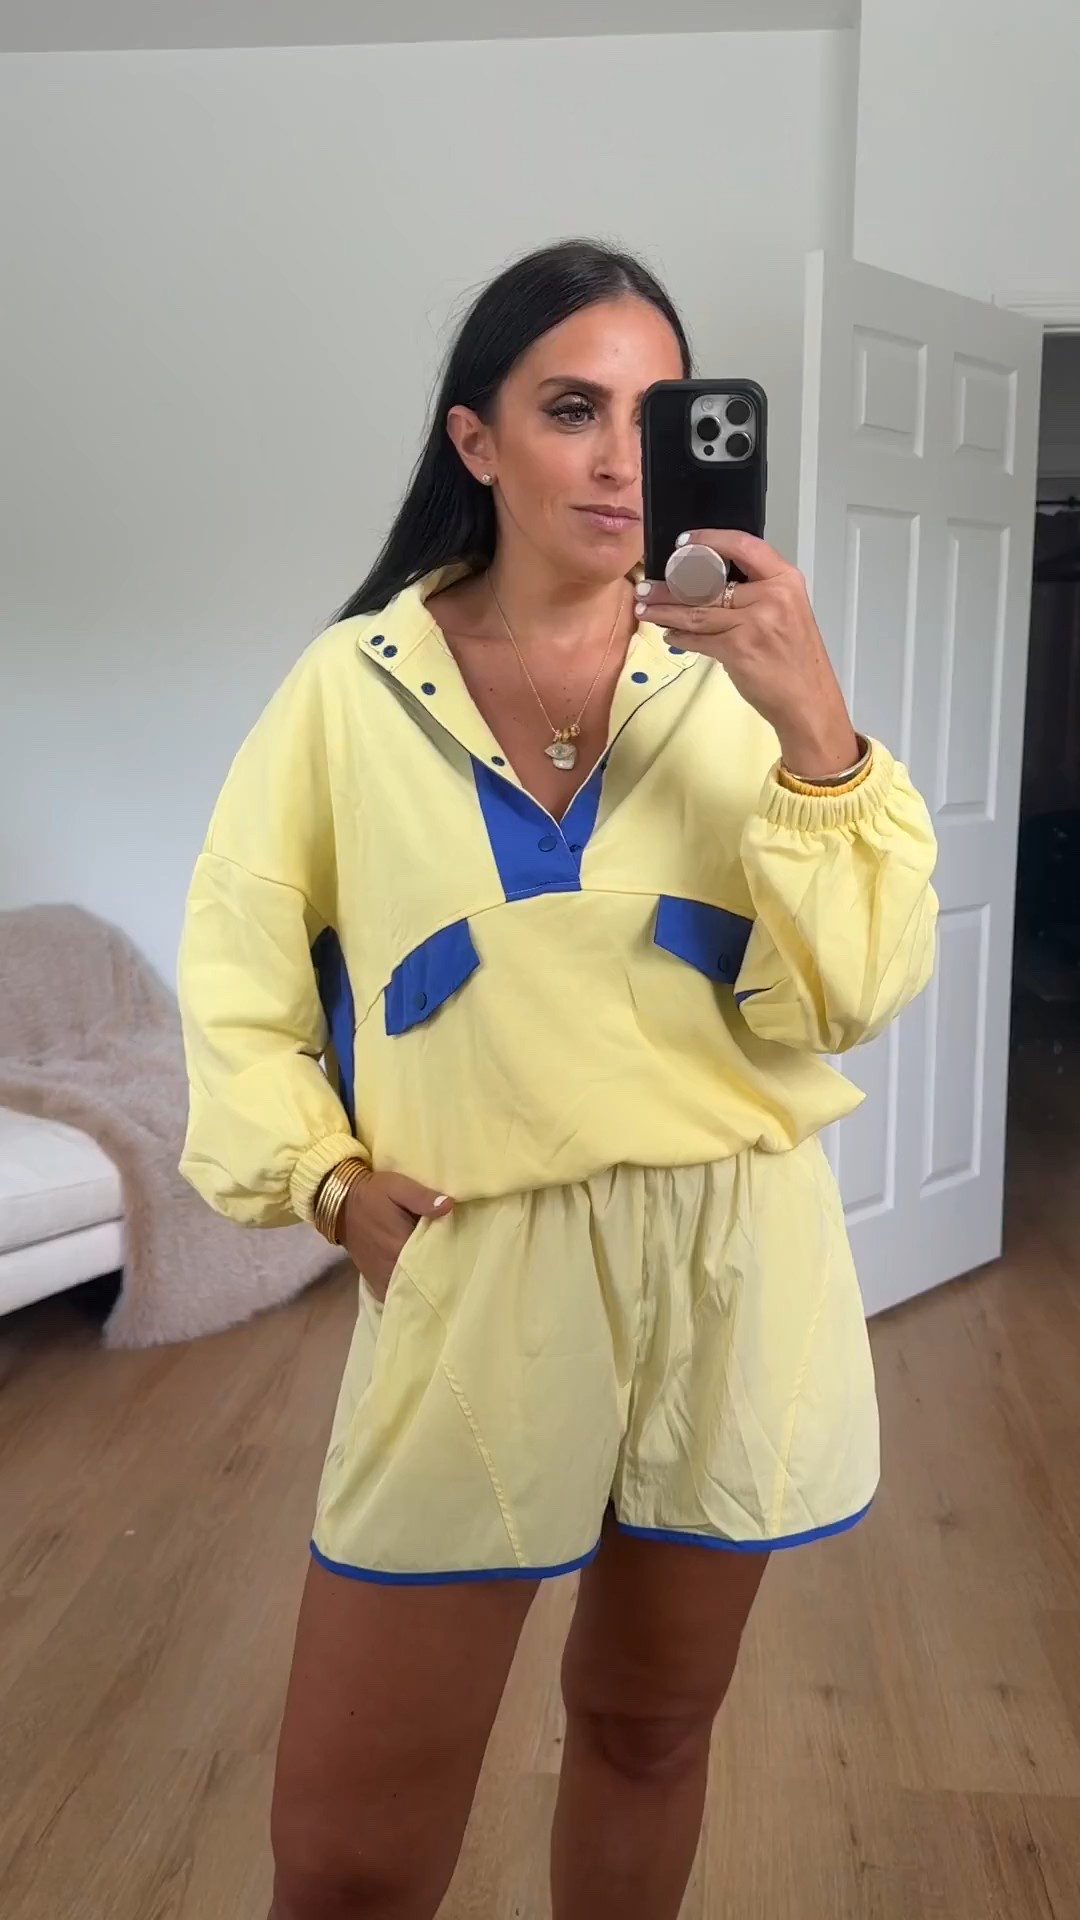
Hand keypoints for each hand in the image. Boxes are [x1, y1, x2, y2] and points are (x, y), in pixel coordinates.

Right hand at [339, 1172, 452, 1299]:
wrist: (341, 1204)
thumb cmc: (373, 1194)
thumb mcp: (398, 1187)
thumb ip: (422, 1197)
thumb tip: (448, 1205)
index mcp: (400, 1245)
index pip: (434, 1262)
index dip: (450, 1260)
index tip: (463, 1255)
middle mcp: (391, 1268)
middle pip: (424, 1280)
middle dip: (440, 1275)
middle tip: (457, 1266)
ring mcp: (382, 1278)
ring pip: (410, 1290)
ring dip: (424, 1285)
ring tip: (442, 1276)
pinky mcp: (375, 1281)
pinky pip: (395, 1295)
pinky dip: (407, 1293)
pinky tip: (419, 1285)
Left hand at [638, 530, 858, 778]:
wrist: (808, 700)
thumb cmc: (796, 658)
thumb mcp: (787, 611)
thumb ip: (757, 592)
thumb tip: (708, 581)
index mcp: (784, 579)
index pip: (742, 545)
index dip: (708, 539)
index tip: (683, 542)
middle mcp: (771, 595)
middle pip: (709, 582)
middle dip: (670, 585)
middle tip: (646, 586)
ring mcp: (754, 622)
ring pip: (697, 611)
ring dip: (665, 610)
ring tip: (645, 608)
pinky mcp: (737, 648)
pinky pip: (698, 638)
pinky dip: (679, 637)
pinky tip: (669, 634)